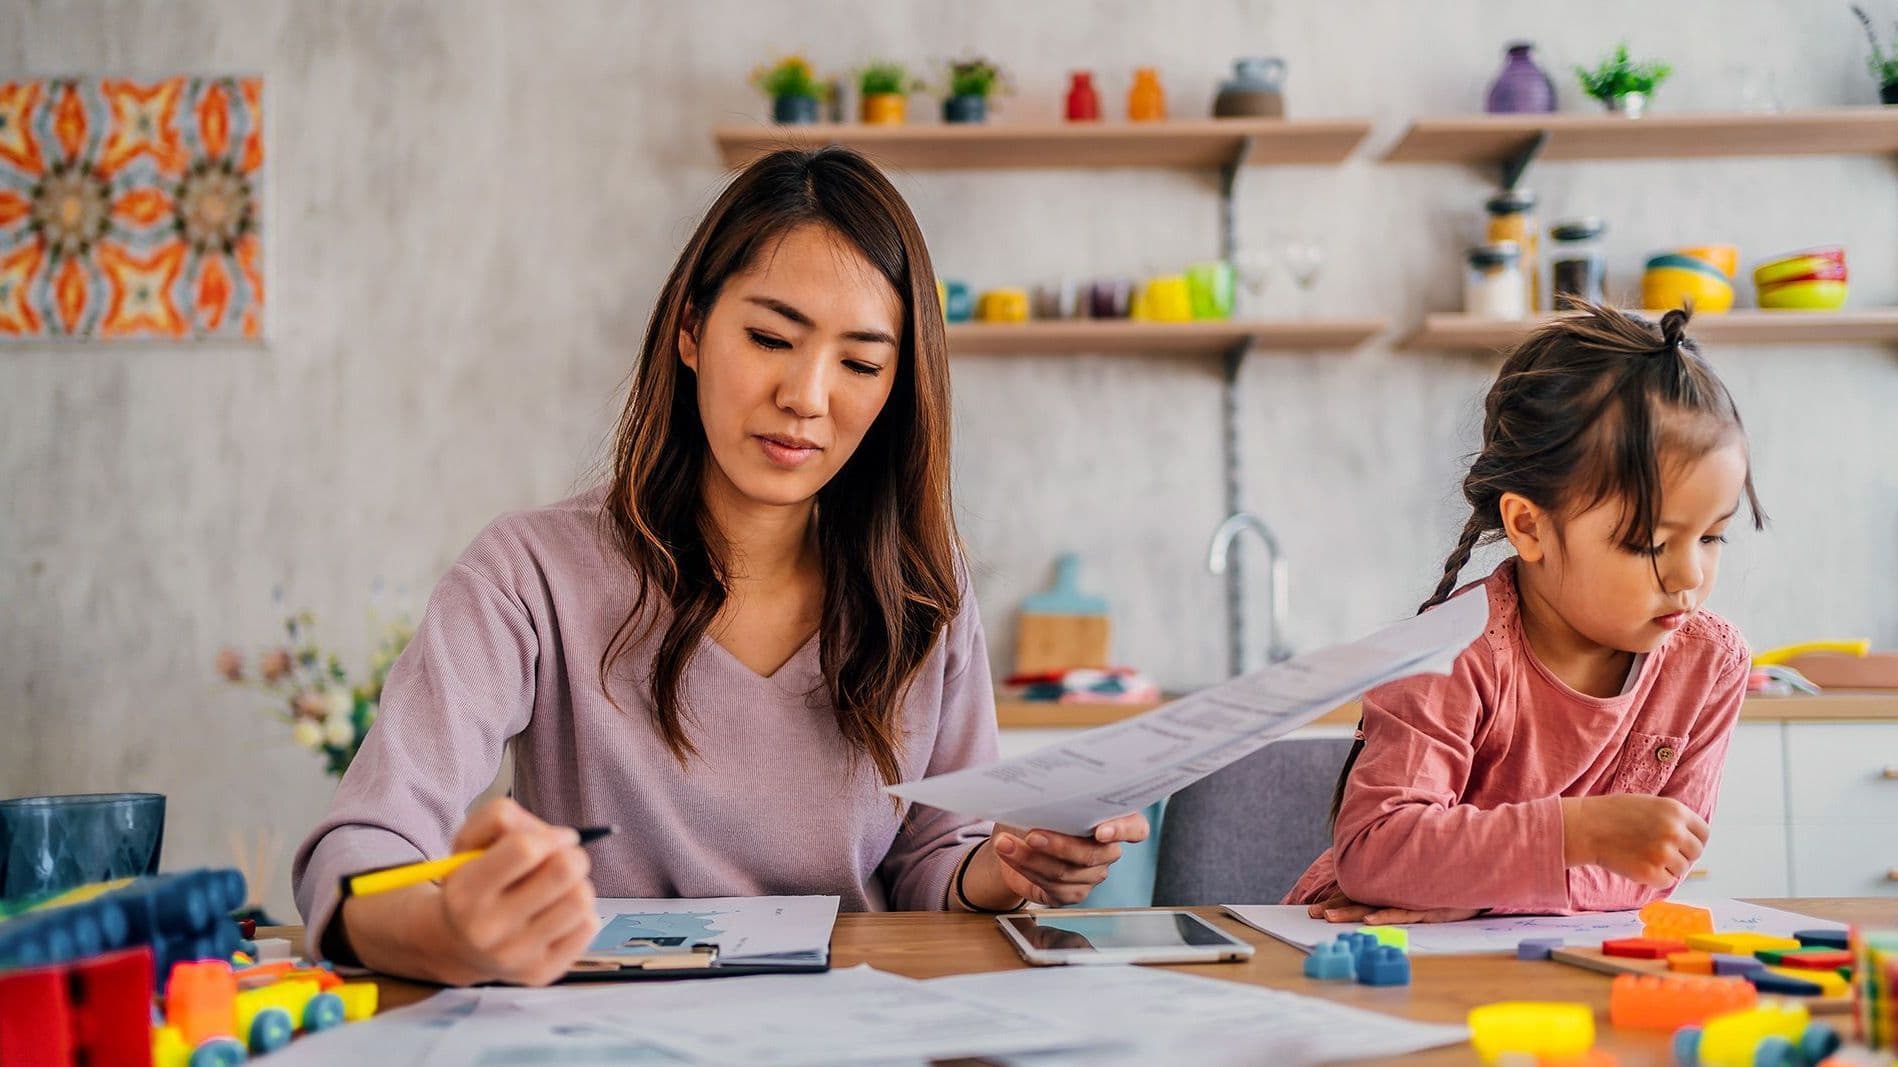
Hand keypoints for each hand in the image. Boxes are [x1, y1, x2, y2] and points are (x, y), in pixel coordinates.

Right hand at [340, 797, 598, 986]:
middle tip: (560, 861)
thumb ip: (501, 818)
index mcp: (466, 892)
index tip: (544, 841)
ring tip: (559, 889)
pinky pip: (589, 926)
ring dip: (578, 885)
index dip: (545, 835)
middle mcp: (487, 930)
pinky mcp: (541, 973)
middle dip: (571, 855)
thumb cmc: (473, 881)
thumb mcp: (467, 841)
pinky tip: (557, 914)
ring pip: (582, 900)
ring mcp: (516, 956)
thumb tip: (563, 838)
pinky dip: (581, 913)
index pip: (526, 848)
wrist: (458, 944)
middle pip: (565, 870)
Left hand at [961, 813, 1149, 907]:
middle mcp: (1108, 851)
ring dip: (1030, 857)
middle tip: (1033, 835)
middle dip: (1060, 845)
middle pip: (1093, 854)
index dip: (1123, 830)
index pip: (1136, 828)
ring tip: (1005, 843)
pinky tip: (1008, 855)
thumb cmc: (1037, 812)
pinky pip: (1050, 885)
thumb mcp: (1045, 798)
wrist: (1015, 838)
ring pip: (1066, 872)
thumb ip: (1055, 799)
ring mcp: (1092, 875)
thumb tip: (1043, 796)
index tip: (1101, 831)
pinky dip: (1025, 868)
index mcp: (1113, 820)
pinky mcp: (1072, 894)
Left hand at [1306, 887, 1479, 925]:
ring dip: (1351, 911)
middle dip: (1337, 906)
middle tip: (1314, 913)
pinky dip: (1385, 915)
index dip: (1338, 900)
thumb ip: (1398, 884)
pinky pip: (1403, 912)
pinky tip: (1369, 920)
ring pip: (1376, 905)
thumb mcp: (1421, 885)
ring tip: (1329, 917)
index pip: (1360, 892)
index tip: (1316, 909)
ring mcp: (1412, 898)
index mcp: (1394, 885)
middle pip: (1362, 898)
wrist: (1480, 873)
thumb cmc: (1448, 882)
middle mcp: (1399, 890)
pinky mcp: (1427, 907)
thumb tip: (1375, 898)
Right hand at [1561, 794, 1707, 887]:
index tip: (1683, 845)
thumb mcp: (1649, 804)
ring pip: (1681, 869)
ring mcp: (1663, 853)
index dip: (1693, 840)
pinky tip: (1638, 865)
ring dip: (1667, 867)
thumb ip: (1672, 819)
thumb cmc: (1612, 814)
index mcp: (1676, 811)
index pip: (1704, 833)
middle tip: (1660, 854)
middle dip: (1681, 855)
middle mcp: (1674, 832)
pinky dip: (1655, 878)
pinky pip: (1666, 882)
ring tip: (1643, 857)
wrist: (1585, 827)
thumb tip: (1690, 839)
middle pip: (1695, 853)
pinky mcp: (1651, 872)